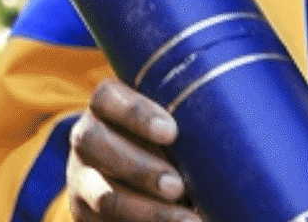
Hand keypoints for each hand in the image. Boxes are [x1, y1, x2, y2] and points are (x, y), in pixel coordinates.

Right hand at [67, 78, 199, 221]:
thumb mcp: (173, 123)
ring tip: (186, 220)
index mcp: (106, 105)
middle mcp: (86, 137)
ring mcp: (81, 178)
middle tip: (178, 186)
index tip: (171, 132)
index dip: (136, 114)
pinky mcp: (84, 214)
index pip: (107, 98)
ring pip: (102, 194)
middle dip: (139, 167)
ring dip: (145, 210)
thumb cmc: (172, 140)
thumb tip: (226, 138)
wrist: (143, 178)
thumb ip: (188, 121)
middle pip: (94, 143)